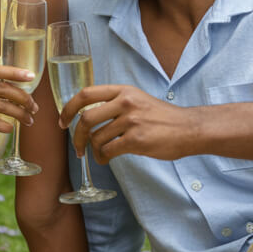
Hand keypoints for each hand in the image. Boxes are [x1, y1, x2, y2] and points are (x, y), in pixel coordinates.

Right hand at [0, 64, 37, 148]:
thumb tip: (18, 86)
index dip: (15, 72)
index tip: (31, 76)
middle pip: (2, 89)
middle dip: (23, 98)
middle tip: (34, 107)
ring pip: (1, 106)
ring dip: (19, 114)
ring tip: (28, 120)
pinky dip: (5, 126)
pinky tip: (11, 129)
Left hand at [59, 84, 196, 163]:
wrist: (189, 129)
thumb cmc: (163, 117)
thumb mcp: (138, 100)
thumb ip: (116, 103)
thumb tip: (88, 116)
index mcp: (123, 91)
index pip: (85, 94)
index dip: (68, 108)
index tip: (62, 122)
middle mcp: (125, 102)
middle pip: (85, 118)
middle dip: (77, 136)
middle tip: (78, 148)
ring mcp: (131, 121)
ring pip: (97, 138)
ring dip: (93, 151)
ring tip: (99, 156)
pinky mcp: (137, 140)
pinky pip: (108, 151)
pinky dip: (103, 158)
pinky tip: (107, 160)